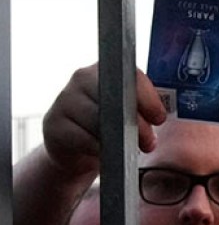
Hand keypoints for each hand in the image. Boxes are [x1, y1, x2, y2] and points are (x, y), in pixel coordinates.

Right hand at [42, 65, 166, 175]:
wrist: (74, 149)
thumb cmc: (109, 128)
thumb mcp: (128, 115)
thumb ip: (143, 109)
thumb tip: (160, 118)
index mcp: (105, 71)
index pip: (130, 75)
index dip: (148, 98)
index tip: (159, 119)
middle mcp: (82, 78)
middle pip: (114, 98)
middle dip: (136, 123)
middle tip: (149, 142)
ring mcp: (65, 100)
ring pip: (97, 119)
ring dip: (118, 139)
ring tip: (128, 151)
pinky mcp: (53, 124)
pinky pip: (82, 137)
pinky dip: (98, 148)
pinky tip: (104, 153)